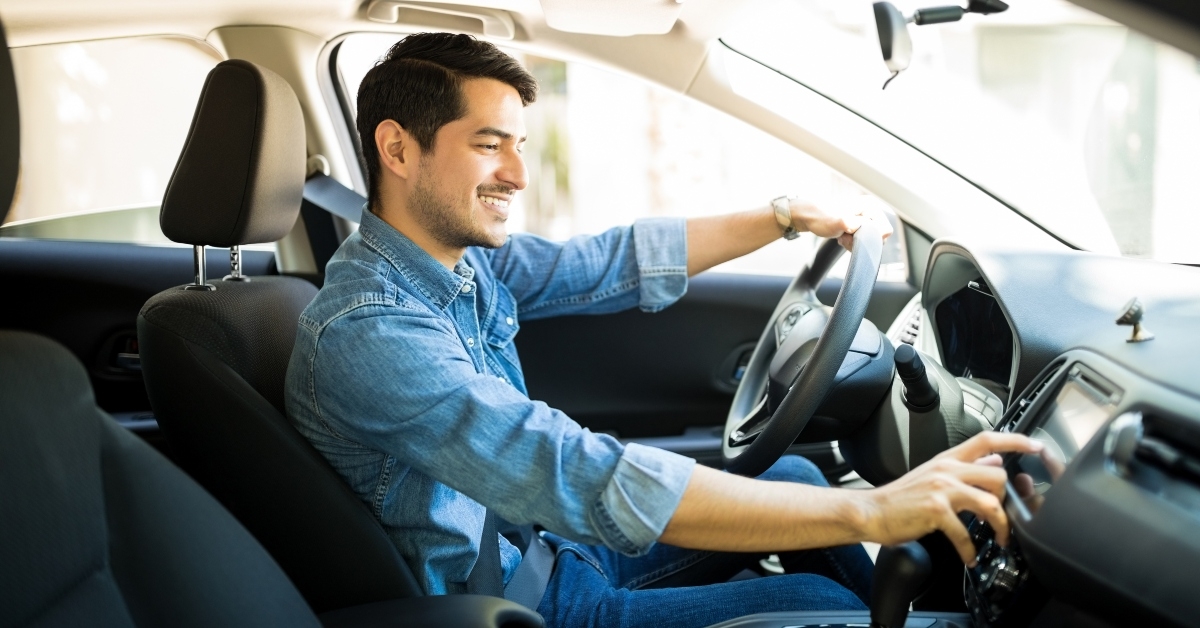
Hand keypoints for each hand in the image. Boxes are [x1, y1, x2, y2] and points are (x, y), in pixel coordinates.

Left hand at [789, 197, 893, 249]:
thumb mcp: (841, 222)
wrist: (806, 216)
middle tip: (845, 237)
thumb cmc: (821, 217)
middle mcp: (870, 210)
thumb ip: (858, 226)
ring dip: (855, 242)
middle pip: (878, 236)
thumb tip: (871, 230)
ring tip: (842, 236)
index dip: (871, 238)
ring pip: (869, 240)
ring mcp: (864, 217)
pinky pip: (861, 239)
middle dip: (861, 241)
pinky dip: (852, 242)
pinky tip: (841, 237)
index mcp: (870, 205)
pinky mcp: (858, 224)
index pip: (885, 230)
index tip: (854, 236)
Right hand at [857, 431, 1043, 565]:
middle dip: (1008, 499)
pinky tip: (969, 556)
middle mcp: (947, 470)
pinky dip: (970, 550)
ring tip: (999, 539)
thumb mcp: (934, 474)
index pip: (987, 440)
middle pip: (997, 474)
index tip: (1036, 445)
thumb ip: (964, 468)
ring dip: (1001, 526)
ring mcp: (942, 489)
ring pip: (990, 502)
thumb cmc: (901, 498)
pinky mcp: (935, 511)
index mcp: (948, 460)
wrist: (872, 511)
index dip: (1015, 440)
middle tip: (1005, 516)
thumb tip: (993, 460)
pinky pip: (966, 533)